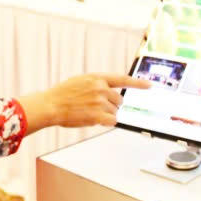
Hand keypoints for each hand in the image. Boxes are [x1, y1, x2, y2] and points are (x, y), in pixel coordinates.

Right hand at [19, 73, 151, 132]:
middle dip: (112, 105)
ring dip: (106, 114)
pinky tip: (94, 119)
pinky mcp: (98, 115)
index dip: (138, 83)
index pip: (122, 79)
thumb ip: (97, 84)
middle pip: (119, 100)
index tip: (149, 85)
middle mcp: (101, 88)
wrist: (51, 105)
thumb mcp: (81, 81)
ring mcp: (100, 102)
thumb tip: (110, 90)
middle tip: (96, 107)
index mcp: (97, 78)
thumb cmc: (63, 94)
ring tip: (89, 112)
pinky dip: (105, 122)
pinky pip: (112, 121)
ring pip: (115, 112)